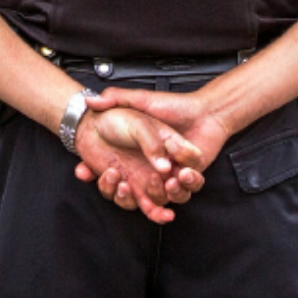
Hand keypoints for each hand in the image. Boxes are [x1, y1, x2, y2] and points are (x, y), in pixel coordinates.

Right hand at [77, 90, 229, 212]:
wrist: (206, 110)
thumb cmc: (173, 105)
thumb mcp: (141, 99)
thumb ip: (116, 98)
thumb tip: (90, 100)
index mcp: (138, 155)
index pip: (115, 175)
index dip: (105, 181)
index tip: (100, 172)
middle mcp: (152, 168)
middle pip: (132, 194)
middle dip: (125, 194)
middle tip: (125, 183)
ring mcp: (172, 175)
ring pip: (159, 199)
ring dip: (159, 194)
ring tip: (164, 179)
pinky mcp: (190, 178)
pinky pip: (185, 193)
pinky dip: (184, 188)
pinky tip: (183, 174)